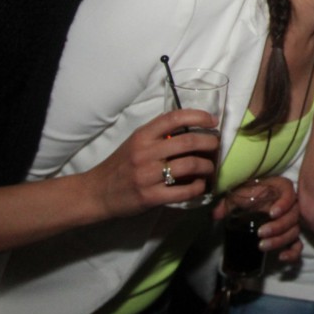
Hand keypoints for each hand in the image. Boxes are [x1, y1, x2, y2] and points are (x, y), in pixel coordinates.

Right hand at [83, 108, 217, 218]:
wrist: (96, 193)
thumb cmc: (120, 166)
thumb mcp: (135, 143)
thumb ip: (158, 135)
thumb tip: (191, 128)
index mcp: (142, 136)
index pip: (173, 117)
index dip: (198, 116)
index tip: (213, 120)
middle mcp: (145, 153)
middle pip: (188, 141)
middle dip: (209, 142)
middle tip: (216, 146)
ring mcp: (147, 175)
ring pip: (190, 165)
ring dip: (207, 166)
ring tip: (210, 168)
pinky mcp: (150, 197)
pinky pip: (183, 191)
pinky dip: (197, 188)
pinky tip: (200, 186)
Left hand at [212, 176, 303, 262]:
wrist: (254, 201)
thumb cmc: (249, 194)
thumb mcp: (238, 195)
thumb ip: (227, 202)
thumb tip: (215, 215)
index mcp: (281, 189)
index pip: (290, 194)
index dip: (284, 204)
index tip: (271, 213)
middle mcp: (291, 204)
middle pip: (293, 216)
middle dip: (278, 227)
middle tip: (260, 233)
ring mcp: (292, 221)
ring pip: (294, 232)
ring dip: (280, 241)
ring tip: (262, 246)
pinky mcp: (291, 235)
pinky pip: (298, 245)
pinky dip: (293, 252)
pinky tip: (282, 257)